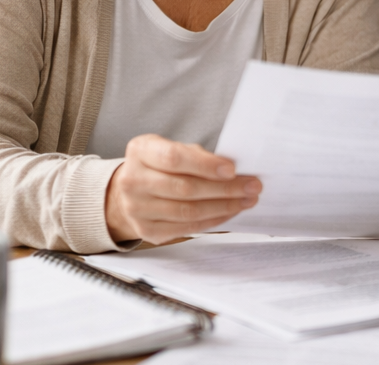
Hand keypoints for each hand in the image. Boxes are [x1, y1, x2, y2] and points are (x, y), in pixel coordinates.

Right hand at [104, 134, 260, 243]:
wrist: (126, 193)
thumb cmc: (156, 166)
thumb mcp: (168, 147)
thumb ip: (194, 155)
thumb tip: (230, 169)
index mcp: (140, 151)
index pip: (174, 158)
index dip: (205, 165)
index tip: (232, 169)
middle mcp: (134, 181)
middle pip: (185, 188)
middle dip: (224, 188)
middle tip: (252, 185)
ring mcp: (138, 209)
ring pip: (188, 211)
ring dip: (224, 206)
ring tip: (246, 200)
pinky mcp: (148, 231)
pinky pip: (187, 227)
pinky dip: (213, 220)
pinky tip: (229, 212)